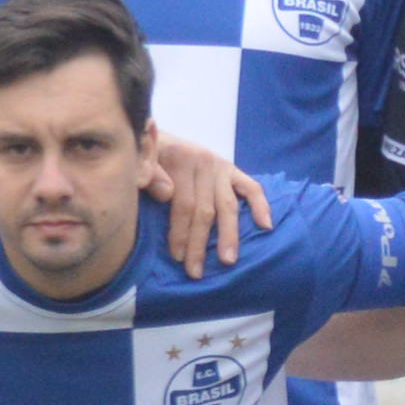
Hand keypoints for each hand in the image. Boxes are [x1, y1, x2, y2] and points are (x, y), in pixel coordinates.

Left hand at [142, 130, 262, 270]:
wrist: (149, 132)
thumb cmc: (142, 153)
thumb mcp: (139, 157)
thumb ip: (148, 171)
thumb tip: (166, 193)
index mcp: (180, 159)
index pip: (184, 203)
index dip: (180, 232)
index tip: (177, 257)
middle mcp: (204, 162)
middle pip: (205, 209)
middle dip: (199, 243)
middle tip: (195, 271)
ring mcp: (220, 166)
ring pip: (227, 205)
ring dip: (228, 235)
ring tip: (228, 260)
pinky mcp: (232, 170)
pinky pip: (251, 187)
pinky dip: (260, 206)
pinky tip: (265, 226)